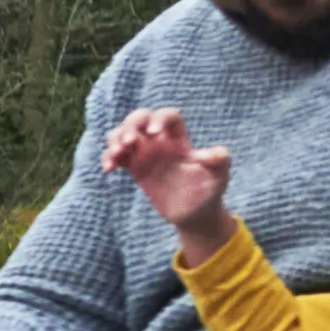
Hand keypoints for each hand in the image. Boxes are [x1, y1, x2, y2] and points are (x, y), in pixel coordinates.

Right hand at [97, 104, 234, 246]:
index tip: (154, 133)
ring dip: (115, 138)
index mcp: (180, 140)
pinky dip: (109, 158)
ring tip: (117, 154)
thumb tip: (211, 153)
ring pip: (124, 134)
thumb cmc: (209, 192)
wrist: (194, 214)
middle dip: (131, 124)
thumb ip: (220, 161)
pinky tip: (110, 169)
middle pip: (141, 118)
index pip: (168, 116)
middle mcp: (161, 143)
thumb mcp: (220, 176)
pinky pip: (116, 156)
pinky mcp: (135, 169)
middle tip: (129, 142)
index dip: (159, 118)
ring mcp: (146, 155)